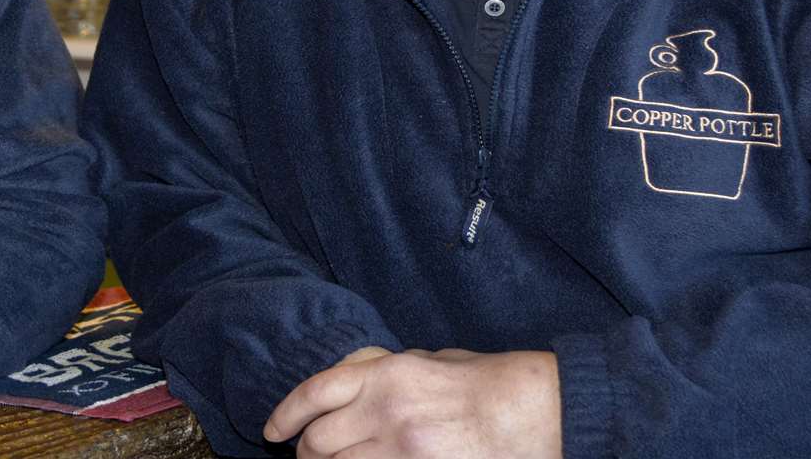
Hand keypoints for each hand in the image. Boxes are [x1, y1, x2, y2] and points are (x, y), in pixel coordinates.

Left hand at [263, 347, 560, 458]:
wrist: (536, 413)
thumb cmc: (487, 384)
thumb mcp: (428, 360)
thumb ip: (383, 370)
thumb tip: (349, 379)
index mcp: (386, 374)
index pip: (315, 393)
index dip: (286, 414)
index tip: (274, 430)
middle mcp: (386, 411)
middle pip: (319, 442)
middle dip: (305, 454)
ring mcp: (402, 450)